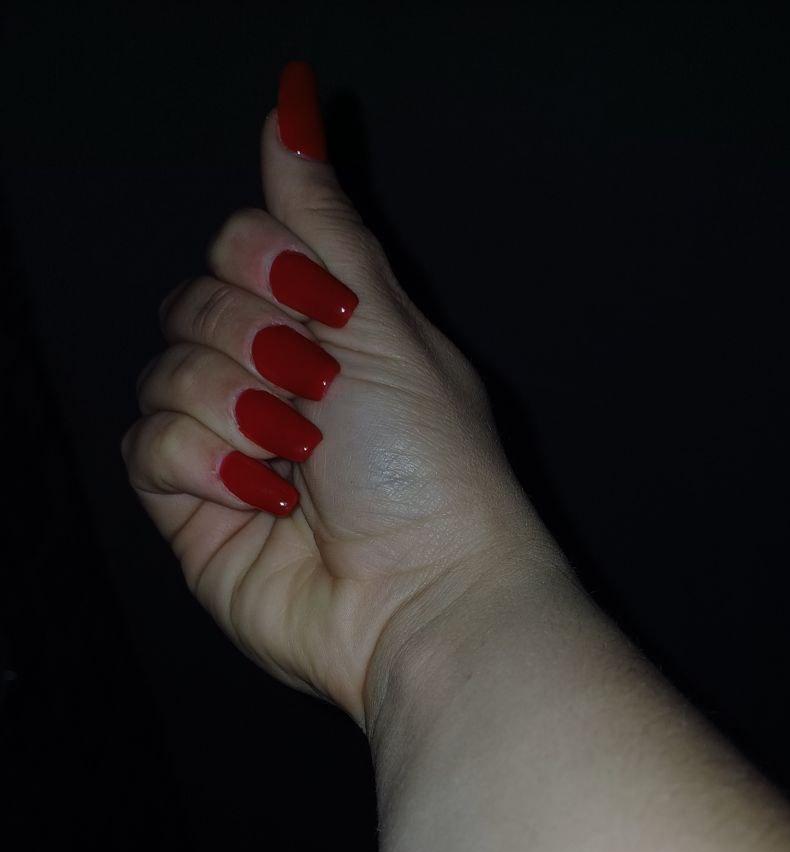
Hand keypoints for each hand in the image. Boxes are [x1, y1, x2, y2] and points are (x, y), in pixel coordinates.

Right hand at [122, 64, 557, 730]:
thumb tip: (290, 100)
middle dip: (252, 344)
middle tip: (316, 398)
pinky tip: (265, 500)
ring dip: (232, 409)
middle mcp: (274, 379)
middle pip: (193, 302)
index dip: (261, 263)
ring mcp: (230, 446)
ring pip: (163, 374)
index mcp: (328, 328)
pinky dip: (201, 464)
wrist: (422, 597)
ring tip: (298, 461)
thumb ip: (321, 220)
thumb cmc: (427, 464)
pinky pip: (145, 449)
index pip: (240, 242)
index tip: (321, 306)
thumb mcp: (381, 319)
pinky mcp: (194, 507)